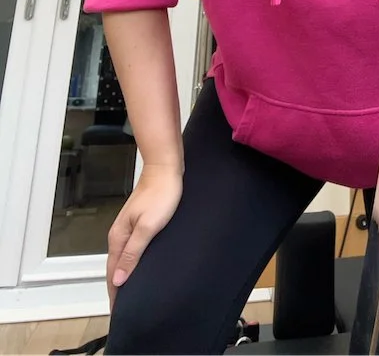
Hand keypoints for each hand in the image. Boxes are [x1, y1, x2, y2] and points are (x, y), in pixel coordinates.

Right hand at [107, 163, 182, 308]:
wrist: (165, 169)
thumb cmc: (160, 194)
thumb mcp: (148, 227)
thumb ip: (133, 252)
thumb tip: (118, 279)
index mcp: (119, 237)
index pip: (112, 273)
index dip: (114, 293)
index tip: (117, 311)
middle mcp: (119, 234)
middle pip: (114, 267)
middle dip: (117, 287)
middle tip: (122, 307)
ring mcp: (128, 227)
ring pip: (122, 258)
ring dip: (124, 275)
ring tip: (130, 292)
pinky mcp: (138, 222)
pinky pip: (131, 248)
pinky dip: (132, 261)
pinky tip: (139, 265)